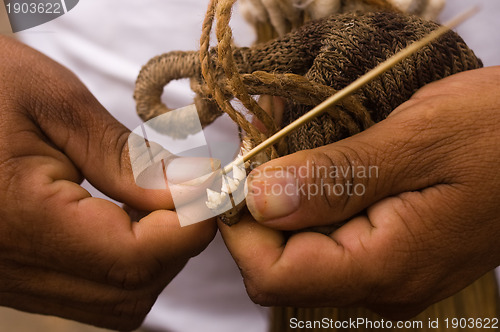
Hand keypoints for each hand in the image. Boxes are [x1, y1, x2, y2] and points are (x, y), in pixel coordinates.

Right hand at [0, 36, 215, 329]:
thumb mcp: (57, 104)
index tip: (209, 185)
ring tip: (158, 200)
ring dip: (155, 256)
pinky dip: (126, 263)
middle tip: (188, 189)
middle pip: (132, 290)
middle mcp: (12, 268)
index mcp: (22, 220)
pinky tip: (127, 218)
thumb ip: (128, 160)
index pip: (136, 257)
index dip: (189, 227)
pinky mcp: (16, 277)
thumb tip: (195, 192)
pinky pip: (92, 294)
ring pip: (117, 302)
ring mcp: (12, 280)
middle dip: (177, 242)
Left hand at [220, 67, 499, 318]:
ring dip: (286, 197)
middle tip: (264, 144)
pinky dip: (312, 198)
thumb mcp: (416, 141)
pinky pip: (329, 236)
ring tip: (290, 142)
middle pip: (281, 266)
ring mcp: (386, 272)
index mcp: (384, 268)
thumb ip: (335, 178)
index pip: (272, 276)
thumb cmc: (499, 133)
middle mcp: (381, 285)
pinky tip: (320, 160)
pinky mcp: (391, 252)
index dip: (240, 228)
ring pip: (302, 250)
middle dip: (259, 206)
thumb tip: (259, 200)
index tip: (238, 172)